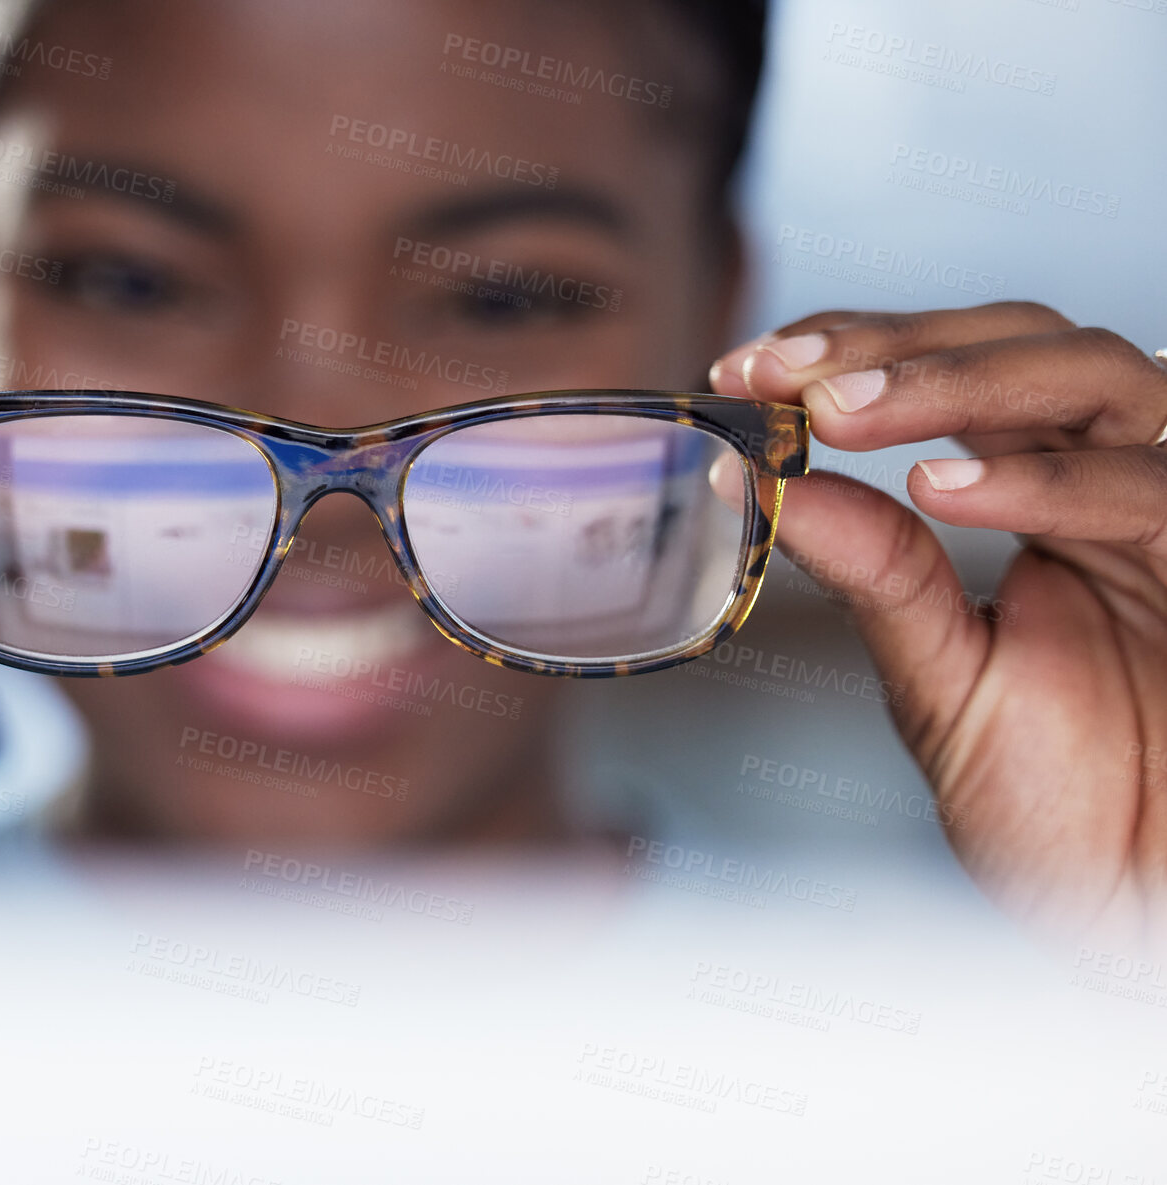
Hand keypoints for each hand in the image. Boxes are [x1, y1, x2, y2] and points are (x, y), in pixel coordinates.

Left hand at [712, 301, 1166, 948]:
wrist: (1139, 906)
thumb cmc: (1065, 805)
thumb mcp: (943, 681)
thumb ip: (876, 576)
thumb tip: (764, 486)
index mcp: (1048, 495)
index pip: (958, 373)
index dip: (855, 350)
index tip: (742, 371)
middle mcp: (1116, 484)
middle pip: (1028, 343)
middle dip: (897, 345)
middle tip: (783, 373)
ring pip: (1097, 382)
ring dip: (957, 384)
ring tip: (842, 412)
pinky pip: (1151, 490)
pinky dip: (1044, 484)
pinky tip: (944, 490)